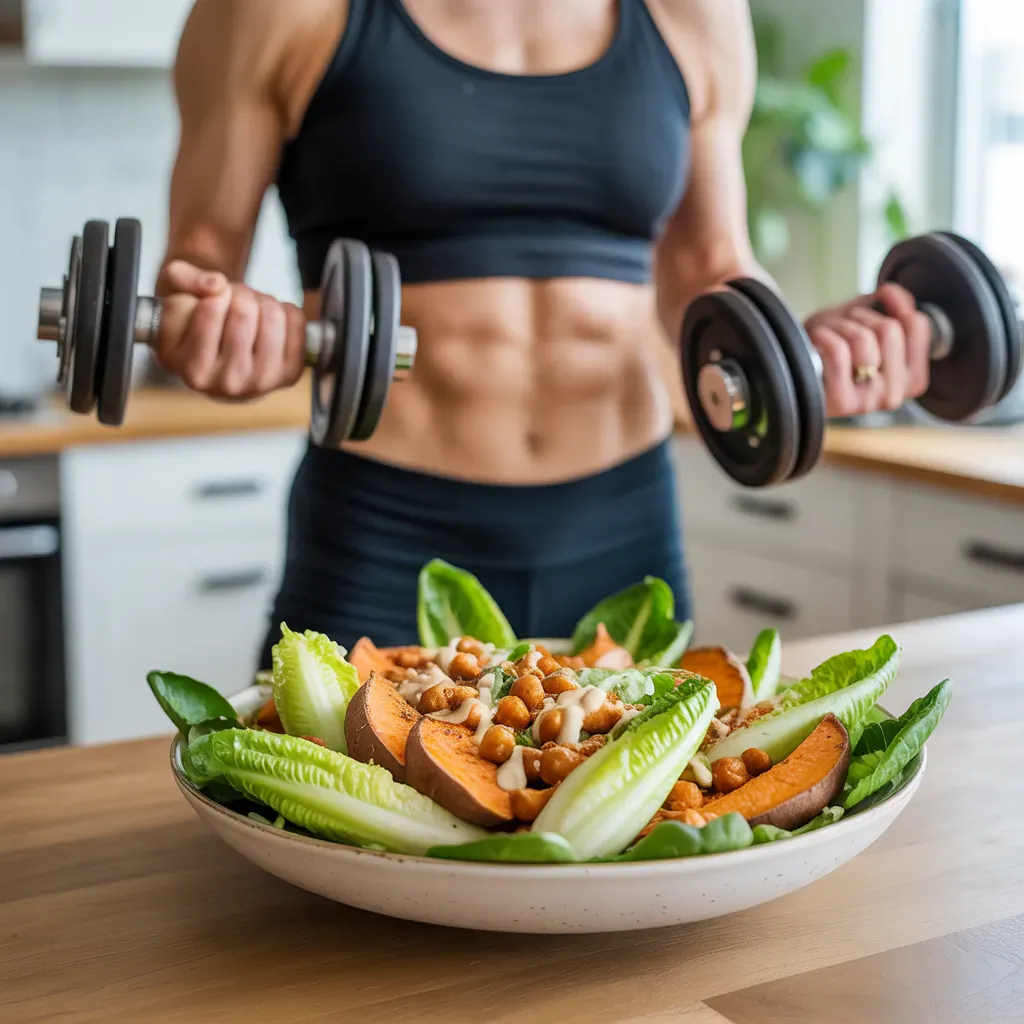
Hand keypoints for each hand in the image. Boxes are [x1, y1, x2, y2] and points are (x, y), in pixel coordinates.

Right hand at [153, 260, 306, 399]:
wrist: (223, 358)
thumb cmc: (194, 324)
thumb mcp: (173, 297)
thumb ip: (181, 279)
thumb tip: (216, 283)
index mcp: (192, 370)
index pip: (211, 309)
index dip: (215, 292)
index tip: (212, 298)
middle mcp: (227, 384)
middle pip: (245, 311)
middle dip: (240, 293)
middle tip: (233, 301)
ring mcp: (262, 383)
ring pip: (273, 315)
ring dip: (262, 300)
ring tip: (250, 309)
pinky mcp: (289, 375)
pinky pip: (296, 320)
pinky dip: (285, 309)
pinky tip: (268, 321)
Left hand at [804, 283, 932, 417]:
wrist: (795, 371)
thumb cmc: (834, 344)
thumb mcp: (868, 315)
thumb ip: (893, 300)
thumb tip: (890, 292)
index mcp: (912, 379)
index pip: (917, 323)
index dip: (889, 307)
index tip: (869, 318)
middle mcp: (896, 395)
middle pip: (890, 329)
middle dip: (860, 316)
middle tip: (844, 327)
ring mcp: (870, 402)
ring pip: (863, 339)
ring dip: (840, 325)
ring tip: (828, 335)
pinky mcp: (842, 402)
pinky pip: (839, 351)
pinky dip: (824, 335)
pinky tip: (817, 342)